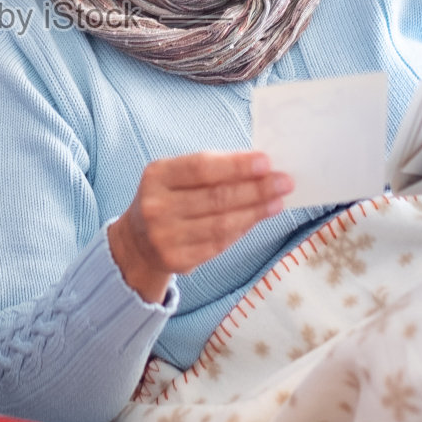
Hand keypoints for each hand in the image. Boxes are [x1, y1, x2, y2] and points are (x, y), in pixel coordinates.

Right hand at [108, 151, 293, 301]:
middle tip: (284, 182)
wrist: (137, 242)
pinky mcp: (177, 260)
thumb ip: (211, 169)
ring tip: (278, 201)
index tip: (266, 162)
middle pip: (216, 197)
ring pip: (222, 223)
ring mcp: (166, 236)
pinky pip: (219, 243)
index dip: (236, 165)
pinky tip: (258, 218)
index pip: (201, 168)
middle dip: (256, 188)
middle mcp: (157, 206)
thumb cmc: (167, 199)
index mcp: (157, 176)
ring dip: (256, 211)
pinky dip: (243, 229)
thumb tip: (258, 166)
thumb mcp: (175, 176)